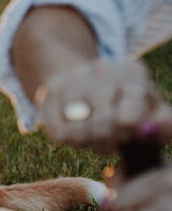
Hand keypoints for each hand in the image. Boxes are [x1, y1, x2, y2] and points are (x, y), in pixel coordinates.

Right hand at [35, 58, 171, 153]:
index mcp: (132, 72)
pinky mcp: (50, 90)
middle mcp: (100, 68)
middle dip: (107, 140)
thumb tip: (149, 130)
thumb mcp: (153, 113)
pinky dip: (68, 140)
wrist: (90, 84)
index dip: (127, 134)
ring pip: (76, 130)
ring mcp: (72, 78)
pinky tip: (77, 132)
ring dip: (87, 141)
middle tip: (111, 139)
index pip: (129, 117)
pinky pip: (57, 131)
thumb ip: (164, 125)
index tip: (128, 132)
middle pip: (101, 124)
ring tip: (94, 136)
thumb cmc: (129, 107)